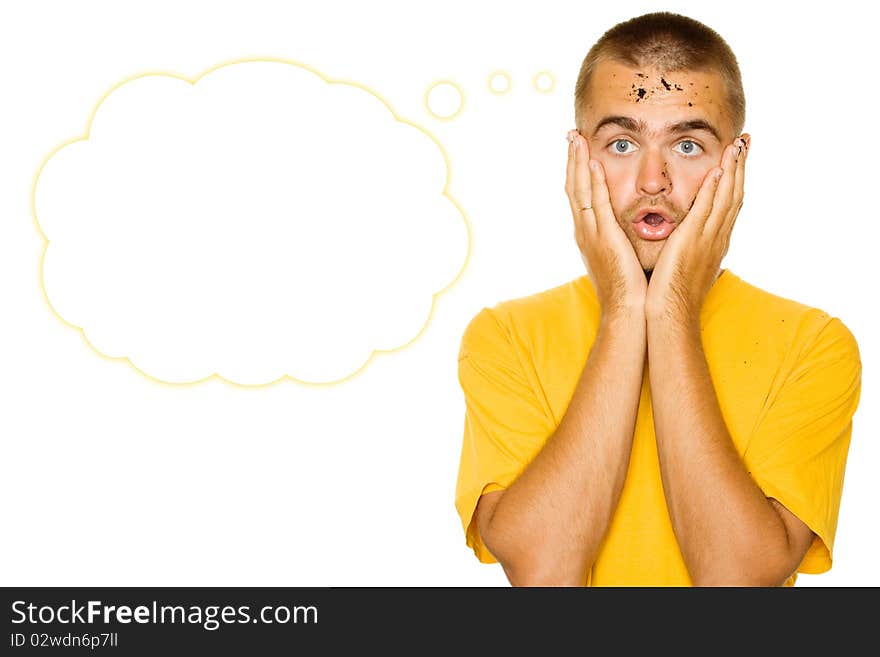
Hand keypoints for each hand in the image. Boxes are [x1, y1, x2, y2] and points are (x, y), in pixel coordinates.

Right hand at [565, 129, 646, 317]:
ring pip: (579, 190)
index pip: (581, 195)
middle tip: (572, 134)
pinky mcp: (603, 238)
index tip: (580, 149)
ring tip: (577, 139)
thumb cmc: (630, 288)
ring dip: (578, 163)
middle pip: (573, 187)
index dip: (579, 171)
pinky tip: (593, 163)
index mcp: (590, 235)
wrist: (628, 311)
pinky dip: (592, 182)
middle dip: (573, 160)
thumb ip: (623, 238)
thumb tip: (634, 227)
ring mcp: (590, 234)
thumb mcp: (623, 256)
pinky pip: (595, 204)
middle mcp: (585, 231)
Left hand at [644, 134, 749, 323]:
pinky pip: (707, 210)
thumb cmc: (672, 295)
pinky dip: (715, 190)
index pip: (729, 203)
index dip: (735, 179)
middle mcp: (717, 237)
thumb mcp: (686, 266)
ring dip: (732, 169)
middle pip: (734, 194)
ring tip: (736, 145)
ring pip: (726, 197)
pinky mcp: (693, 241)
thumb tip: (691, 244)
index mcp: (714, 242)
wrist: (670, 315)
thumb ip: (691, 249)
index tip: (738, 157)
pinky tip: (718, 170)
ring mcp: (708, 239)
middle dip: (740, 166)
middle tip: (746, 140)